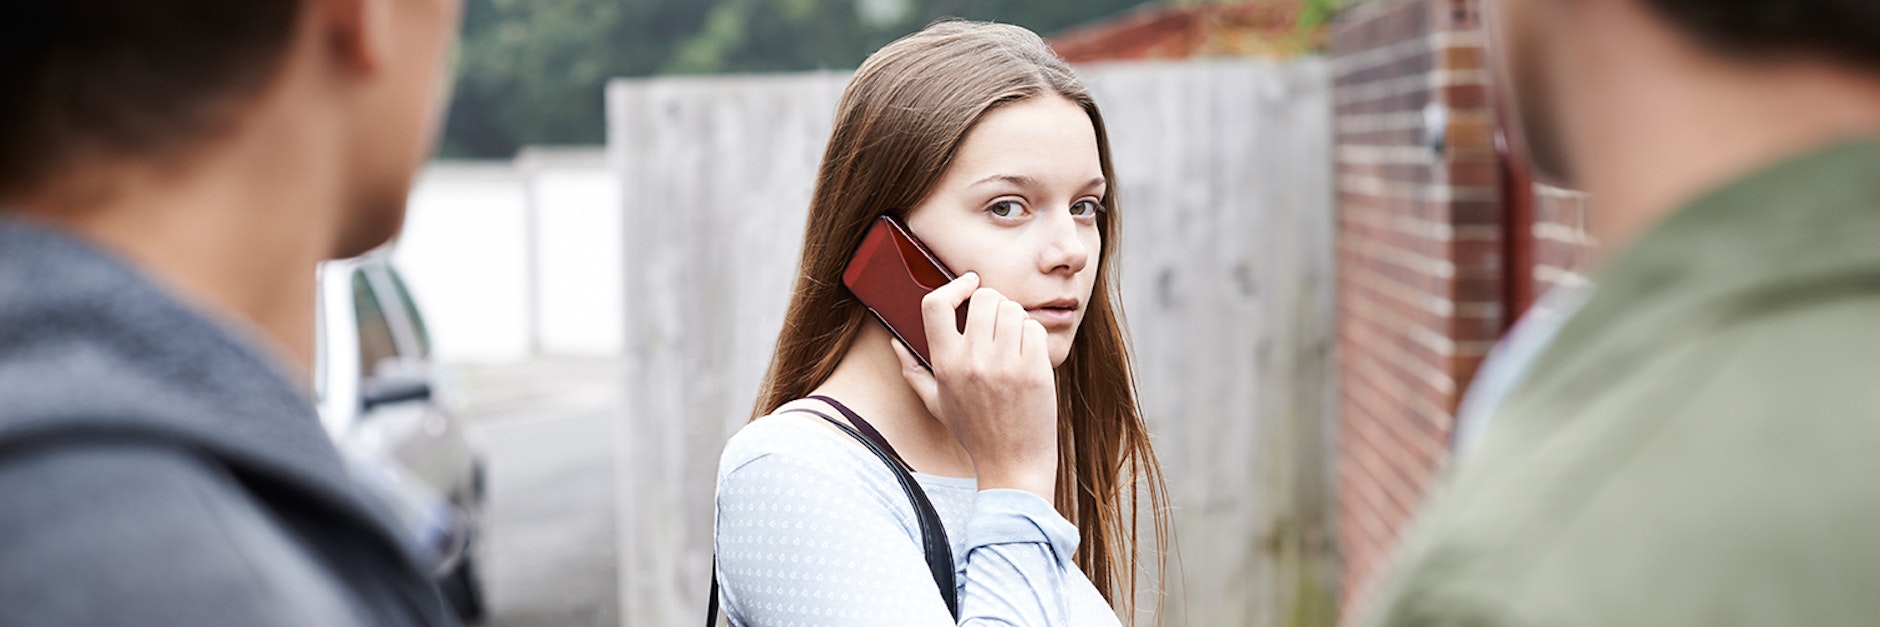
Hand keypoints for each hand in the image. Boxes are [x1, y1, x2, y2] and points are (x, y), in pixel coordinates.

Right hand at [891, 272, 1058, 499]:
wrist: (1012, 465)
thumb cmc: (974, 432)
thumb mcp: (937, 403)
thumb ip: (914, 371)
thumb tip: (895, 342)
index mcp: (944, 365)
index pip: (935, 305)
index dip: (953, 286)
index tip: (968, 283)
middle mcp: (972, 362)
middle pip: (983, 298)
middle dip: (993, 303)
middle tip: (997, 322)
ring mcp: (1005, 365)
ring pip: (1012, 309)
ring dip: (1015, 319)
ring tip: (1012, 341)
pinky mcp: (1034, 370)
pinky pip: (1034, 328)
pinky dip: (1033, 336)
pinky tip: (1028, 354)